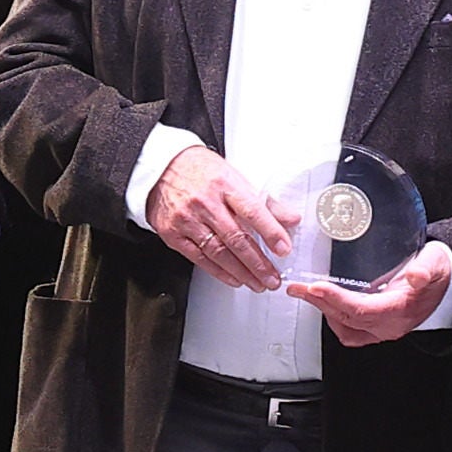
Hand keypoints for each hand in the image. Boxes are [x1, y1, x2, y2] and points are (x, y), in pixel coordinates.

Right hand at [143, 140, 297, 289]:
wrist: (161, 168)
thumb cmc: (200, 171)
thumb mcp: (234, 177)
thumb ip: (264, 201)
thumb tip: (290, 218)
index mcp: (224, 185)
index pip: (252, 211)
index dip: (270, 232)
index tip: (284, 249)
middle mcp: (205, 203)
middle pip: (236, 238)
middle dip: (258, 263)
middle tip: (273, 278)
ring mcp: (187, 219)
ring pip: (219, 252)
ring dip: (242, 272)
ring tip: (258, 283)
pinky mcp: (173, 234)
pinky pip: (199, 258)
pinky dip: (219, 272)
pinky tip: (234, 279)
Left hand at [283, 243, 451, 346]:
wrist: (446, 284)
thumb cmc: (437, 272)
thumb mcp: (435, 264)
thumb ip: (425, 269)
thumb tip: (415, 276)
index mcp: (400, 310)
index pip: (361, 310)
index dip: (336, 299)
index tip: (316, 287)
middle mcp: (389, 325)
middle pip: (346, 319)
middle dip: (319, 302)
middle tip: (298, 287)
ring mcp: (383, 329)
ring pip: (345, 327)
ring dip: (323, 310)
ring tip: (306, 293)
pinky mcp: (378, 328)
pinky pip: (350, 331)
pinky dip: (334, 318)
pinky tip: (325, 303)